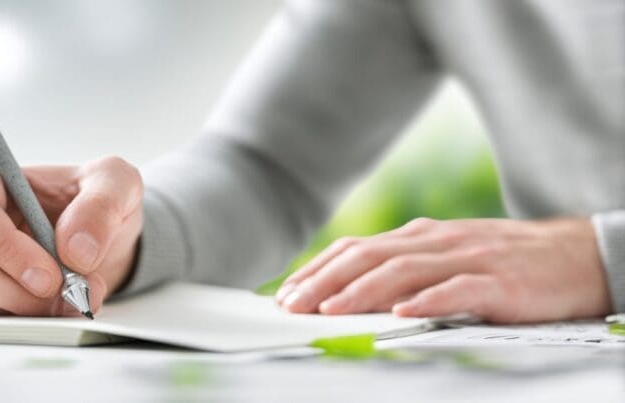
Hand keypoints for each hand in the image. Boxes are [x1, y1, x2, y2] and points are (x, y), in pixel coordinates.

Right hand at [0, 157, 143, 316]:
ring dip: (30, 308)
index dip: (5, 246)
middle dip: (16, 288)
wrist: (99, 240)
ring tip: (75, 298)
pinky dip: (30, 319)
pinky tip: (61, 306)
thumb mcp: (115, 183)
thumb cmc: (94, 201)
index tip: (50, 274)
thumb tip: (76, 250)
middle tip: (66, 294)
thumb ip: (101, 204)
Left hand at [275, 217, 611, 322]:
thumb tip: (348, 293)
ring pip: (404, 270)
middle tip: (294, 304)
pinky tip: (403, 313)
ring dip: (362, 291)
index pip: (356, 249)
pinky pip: (458, 289)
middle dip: (325, 281)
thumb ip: (402, 270)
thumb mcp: (446, 259)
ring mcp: (467, 258)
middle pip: (369, 256)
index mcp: (420, 236)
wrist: (578, 256)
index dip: (317, 270)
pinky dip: (428, 300)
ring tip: (332, 310)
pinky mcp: (499, 281)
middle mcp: (437, 241)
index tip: (285, 293)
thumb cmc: (505, 263)